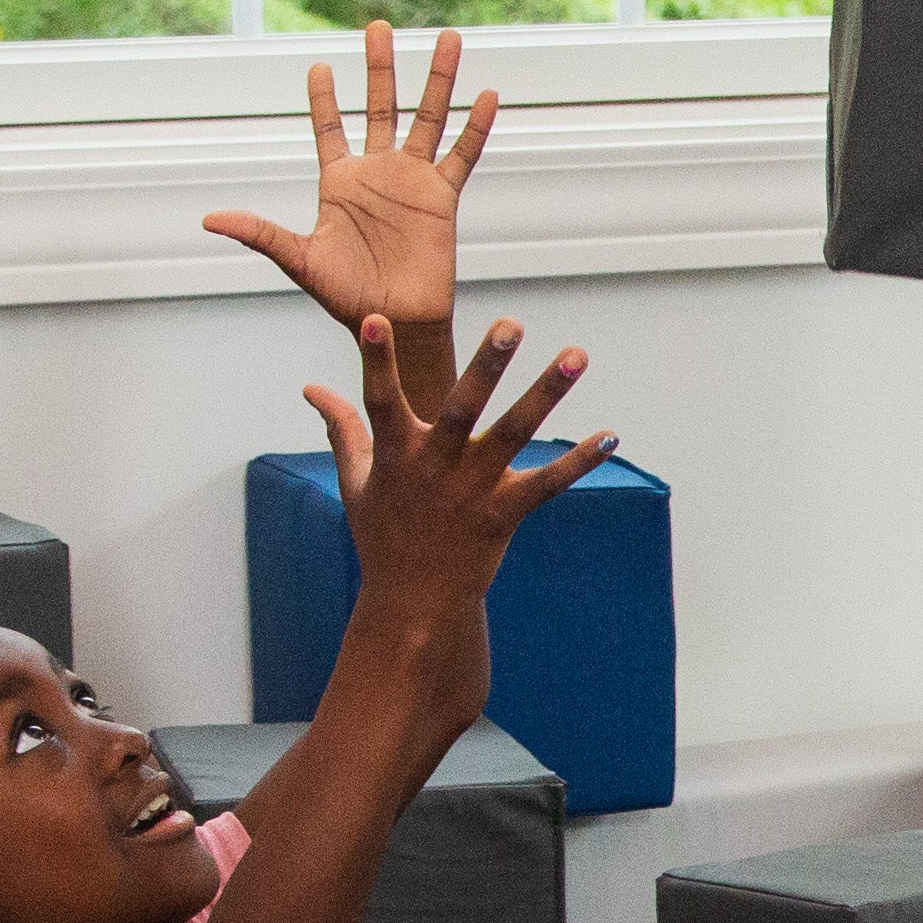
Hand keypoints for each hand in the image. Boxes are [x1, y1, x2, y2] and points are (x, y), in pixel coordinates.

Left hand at [205, 23, 499, 332]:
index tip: (319, 67)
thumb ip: (259, 232)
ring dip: (437, 78)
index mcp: (339, 182)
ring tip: (448, 37)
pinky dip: (476, 127)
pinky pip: (461, 155)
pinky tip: (489, 96)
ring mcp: (412, 180)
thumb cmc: (345, 296)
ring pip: (427, 117)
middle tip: (378, 25)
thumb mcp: (298, 259)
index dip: (324, 100)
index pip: (330, 129)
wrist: (392, 322)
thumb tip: (208, 219)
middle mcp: (377, 172)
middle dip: (380, 66)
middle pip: (381, 105)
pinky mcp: (442, 197)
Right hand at [304, 314, 604, 653]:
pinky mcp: (504, 513)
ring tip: (577, 354)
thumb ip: (341, 429)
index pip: (379, 398)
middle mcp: (436, 466)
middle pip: (462, 407)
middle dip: (487, 364)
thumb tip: (311, 388)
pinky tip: (611, 436)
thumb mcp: (355, 482)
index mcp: (396, 454)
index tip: (374, 317)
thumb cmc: (382, 536)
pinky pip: (548, 484)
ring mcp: (473, 489)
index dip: (376, 360)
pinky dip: (580, 462)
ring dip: (546, 393)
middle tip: (511, 322)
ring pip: (514, 433)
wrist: (413, 605)